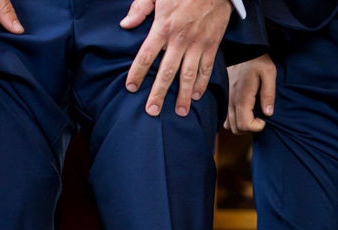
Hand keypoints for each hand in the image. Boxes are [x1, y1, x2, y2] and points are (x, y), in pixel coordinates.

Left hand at [122, 0, 232, 116]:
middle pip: (166, 73)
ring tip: (180, 113)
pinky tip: (197, 96)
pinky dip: (202, 83)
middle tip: (152, 111)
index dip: (137, 73)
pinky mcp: (212, 45)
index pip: (145, 56)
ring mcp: (198, 45)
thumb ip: (140, 8)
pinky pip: (207, 68)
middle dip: (159, 94)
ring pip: (189, 76)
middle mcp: (179, 40)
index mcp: (163, 27)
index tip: (131, 88)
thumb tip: (125, 25)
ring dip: (184, 96)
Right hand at [224, 54, 275, 133]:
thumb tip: (268, 113)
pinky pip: (225, 117)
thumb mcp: (269, 73)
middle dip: (249, 129)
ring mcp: (226, 99)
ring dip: (241, 126)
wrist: (243, 48)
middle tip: (259, 118)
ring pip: (228, 125)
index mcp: (242, 96)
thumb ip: (268, 93)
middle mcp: (231, 100)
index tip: (264, 119)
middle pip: (236, 129)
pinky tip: (245, 113)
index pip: (244, 124)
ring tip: (252, 117)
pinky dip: (234, 120)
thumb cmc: (258, 60)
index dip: (256, 127)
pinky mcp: (225, 97)